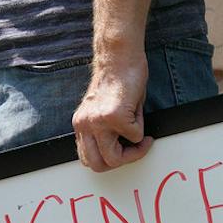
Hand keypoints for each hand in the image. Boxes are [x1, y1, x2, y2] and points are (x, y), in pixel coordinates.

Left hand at [73, 56, 150, 171]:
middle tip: (134, 149)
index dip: (109, 159)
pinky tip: (139, 113)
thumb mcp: (105, 110)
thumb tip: (122, 148)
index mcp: (81, 124)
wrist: (120, 57)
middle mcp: (85, 125)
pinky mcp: (115, 117)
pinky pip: (134, 136)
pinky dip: (142, 129)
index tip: (125, 149)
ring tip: (141, 138)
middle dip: (121, 162)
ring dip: (133, 153)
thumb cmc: (118, 79)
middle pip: (98, 165)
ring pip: (114, 159)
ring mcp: (98, 122)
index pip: (88, 158)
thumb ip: (106, 131)